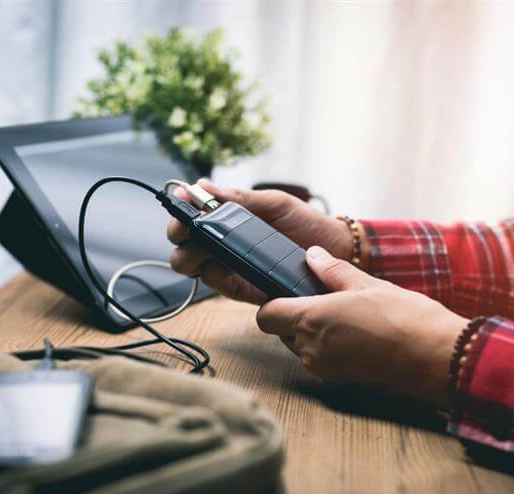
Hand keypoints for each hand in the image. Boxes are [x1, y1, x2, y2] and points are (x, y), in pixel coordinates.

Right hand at [167, 179, 352, 303]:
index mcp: (226, 221)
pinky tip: (222, 264)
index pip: (189, 219)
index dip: (179, 211)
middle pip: (181, 245)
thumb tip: (202, 185)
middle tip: (190, 229)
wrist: (334, 249)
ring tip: (204, 246)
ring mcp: (230, 268)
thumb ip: (239, 198)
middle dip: (179, 236)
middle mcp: (222, 246)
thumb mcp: (273, 203)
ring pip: (191, 267)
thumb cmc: (305, 223)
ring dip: (190, 255)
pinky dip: (213, 274)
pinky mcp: (243, 288)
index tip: (180, 201)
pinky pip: (218, 285)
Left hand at [256, 246, 467, 408]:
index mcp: (311, 321)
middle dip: (298, 315)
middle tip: (327, 298)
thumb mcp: (366, 283)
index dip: (274, 301)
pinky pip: (321, 359)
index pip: (266, 315)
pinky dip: (331, 346)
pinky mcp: (340, 381)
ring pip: (302, 346)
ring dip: (315, 331)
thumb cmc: (404, 318)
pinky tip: (358, 333)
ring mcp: (325, 369)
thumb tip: (312, 256)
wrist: (436, 358)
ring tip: (348, 315)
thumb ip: (331, 270)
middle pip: (283, 331)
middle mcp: (311, 350)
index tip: (291, 290)